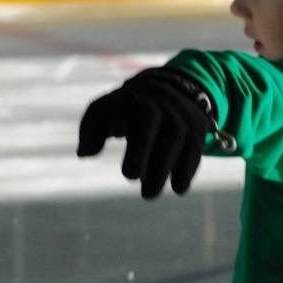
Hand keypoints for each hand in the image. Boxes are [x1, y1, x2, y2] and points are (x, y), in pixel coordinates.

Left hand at [76, 68, 212, 198]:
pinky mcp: (197, 127)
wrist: (167, 87)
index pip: (145, 121)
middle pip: (169, 133)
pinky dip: (188, 169)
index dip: (141, 150)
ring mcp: (183, 115)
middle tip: (146, 195)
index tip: (130, 176)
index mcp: (140, 101)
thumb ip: (90, 129)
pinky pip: (196, 148)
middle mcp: (166, 105)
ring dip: (169, 171)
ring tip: (151, 194)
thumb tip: (85, 153)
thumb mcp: (104, 110)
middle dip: (158, 165)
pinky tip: (178, 188)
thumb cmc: (126, 108)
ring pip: (182, 142)